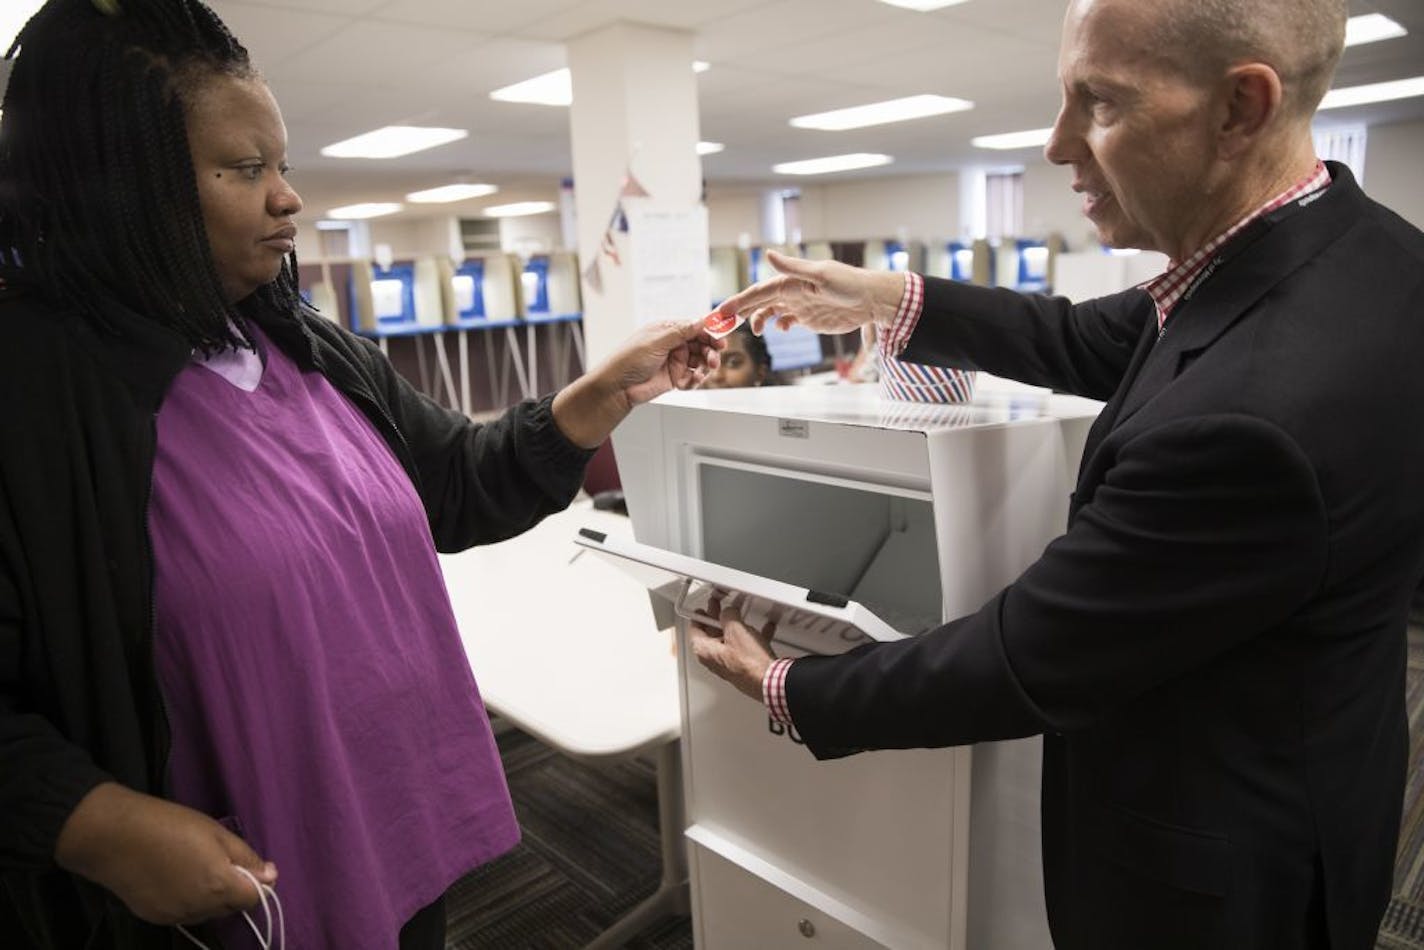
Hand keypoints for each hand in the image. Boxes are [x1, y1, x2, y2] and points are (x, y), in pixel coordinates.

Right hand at [54, 782, 273, 924]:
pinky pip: (184, 914)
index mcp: (219, 885)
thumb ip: (246, 858)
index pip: (254, 898)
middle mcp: (199, 908)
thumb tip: (271, 876)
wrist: (114, 836)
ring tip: (196, 867)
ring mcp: (175, 916)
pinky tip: (176, 879)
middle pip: (231, 907)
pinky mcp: (155, 918)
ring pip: (208, 913)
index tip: (251, 866)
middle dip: (235, 889)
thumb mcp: (216, 832)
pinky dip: (189, 901)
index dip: (258, 883)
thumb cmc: (170, 825)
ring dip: (212, 897)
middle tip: (221, 860)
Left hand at [603, 317, 723, 406]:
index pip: (695, 327)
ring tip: (702, 372)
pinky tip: (690, 381)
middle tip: (714, 358)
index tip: (723, 336)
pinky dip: (696, 379)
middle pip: (702, 344)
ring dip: (705, 366)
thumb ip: (680, 332)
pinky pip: (694, 376)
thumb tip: (700, 321)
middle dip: (711, 350)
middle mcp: (673, 344)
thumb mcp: (656, 342)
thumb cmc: (627, 360)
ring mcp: (675, 360)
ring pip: (701, 360)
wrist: (617, 387)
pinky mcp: (676, 377)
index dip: (710, 331)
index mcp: (667, 330)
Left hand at [689, 598, 776, 701]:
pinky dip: (752, 637)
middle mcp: (714, 660)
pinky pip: (746, 648)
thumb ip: (728, 615)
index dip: (698, 616)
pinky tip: (764, 629)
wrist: (767, 680)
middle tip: (720, 609)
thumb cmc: (748, 662)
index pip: (694, 630)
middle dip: (717, 620)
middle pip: (711, 635)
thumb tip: (728, 612)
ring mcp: (729, 665)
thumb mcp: (735, 629)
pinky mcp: (744, 668)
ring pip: (729, 641)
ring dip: (736, 628)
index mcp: (705, 651)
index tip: (701, 609)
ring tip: (742, 616)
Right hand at [716, 250, 905, 335]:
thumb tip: (768, 253)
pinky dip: (779, 325)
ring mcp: (800, 305)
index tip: (724, 311)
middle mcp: (792, 292)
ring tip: (755, 331)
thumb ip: (793, 267)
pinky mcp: (809, 318)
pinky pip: (786, 322)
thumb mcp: (821, 275)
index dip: (740, 301)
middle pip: (760, 302)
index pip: (759, 291)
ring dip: (759, 320)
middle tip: (722, 322)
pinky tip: (779, 329)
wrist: (872, 300)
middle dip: (741, 310)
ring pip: (770, 312)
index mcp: (792, 281)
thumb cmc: (849, 284)